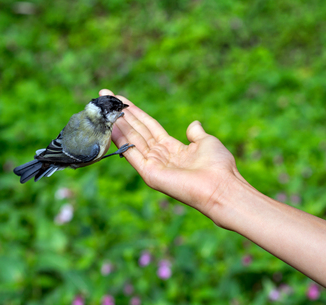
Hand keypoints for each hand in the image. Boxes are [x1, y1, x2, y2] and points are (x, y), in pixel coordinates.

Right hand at [99, 89, 248, 220]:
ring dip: (118, 123)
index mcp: (173, 148)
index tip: (121, 99)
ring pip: (131, 139)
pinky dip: (120, 139)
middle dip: (122, 114)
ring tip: (104, 107)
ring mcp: (153, 165)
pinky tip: (111, 125)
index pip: (149, 127)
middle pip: (137, 130)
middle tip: (105, 96)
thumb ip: (196, 133)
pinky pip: (132, 153)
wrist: (221, 187)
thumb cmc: (218, 166)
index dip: (136, 113)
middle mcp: (160, 156)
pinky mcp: (149, 173)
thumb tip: (193, 124)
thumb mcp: (206, 142)